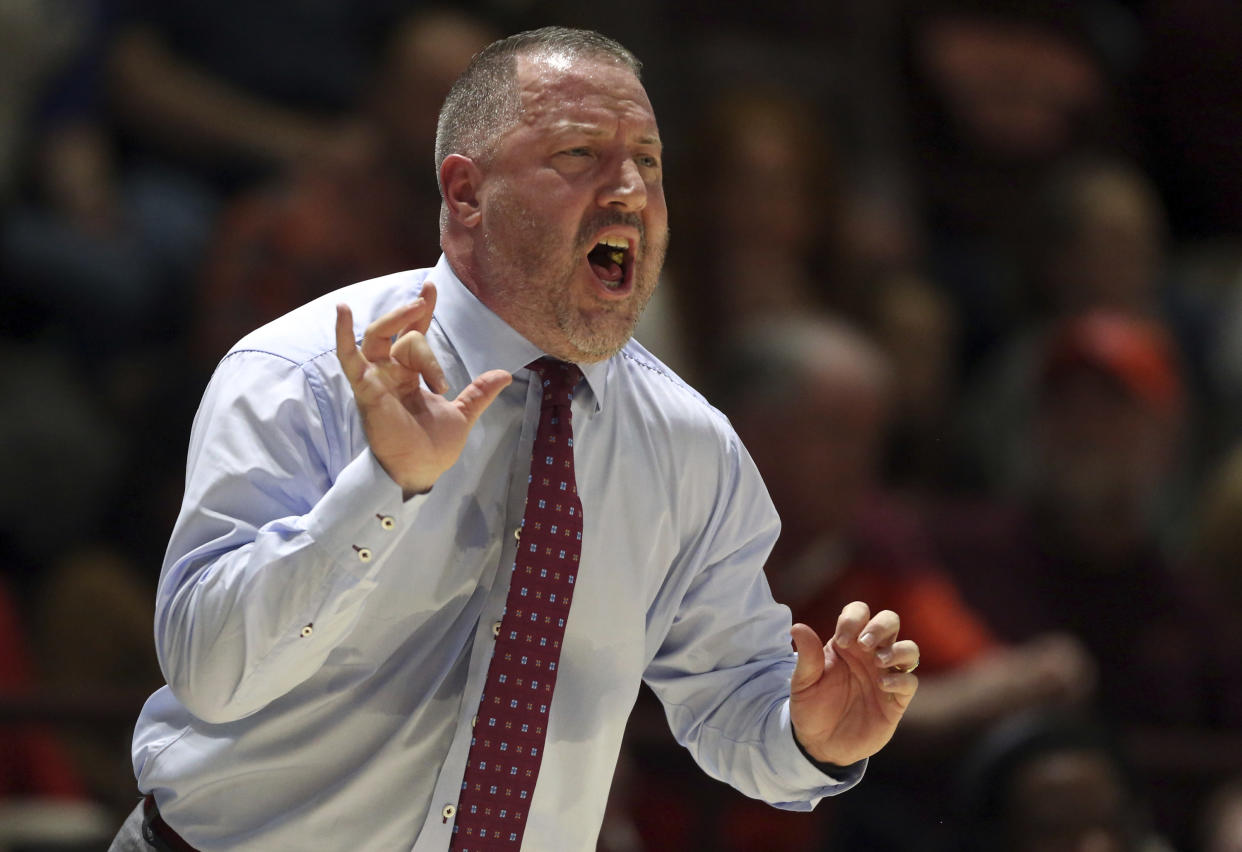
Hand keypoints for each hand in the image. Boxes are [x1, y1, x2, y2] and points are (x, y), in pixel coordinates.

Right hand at [335, 282, 511, 496]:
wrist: (421, 471)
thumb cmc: (434, 447)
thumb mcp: (462, 414)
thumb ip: (479, 392)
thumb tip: (506, 374)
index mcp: (410, 376)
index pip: (414, 334)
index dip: (422, 311)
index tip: (431, 287)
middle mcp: (390, 373)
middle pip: (404, 335)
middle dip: (416, 316)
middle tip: (427, 299)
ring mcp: (376, 378)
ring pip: (383, 337)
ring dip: (399, 320)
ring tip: (417, 307)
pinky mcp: (366, 388)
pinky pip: (349, 357)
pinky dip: (343, 335)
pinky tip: (342, 311)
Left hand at [789, 601, 918, 765]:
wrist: (820, 744)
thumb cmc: (811, 707)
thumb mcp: (803, 682)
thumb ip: (806, 655)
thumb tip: (797, 627)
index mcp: (847, 643)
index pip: (859, 613)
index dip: (854, 619)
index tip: (843, 640)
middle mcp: (869, 654)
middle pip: (889, 621)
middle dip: (880, 626)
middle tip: (865, 643)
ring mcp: (885, 675)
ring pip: (909, 649)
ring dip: (897, 650)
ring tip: (879, 661)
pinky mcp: (896, 700)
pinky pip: (910, 681)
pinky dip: (901, 679)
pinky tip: (882, 685)